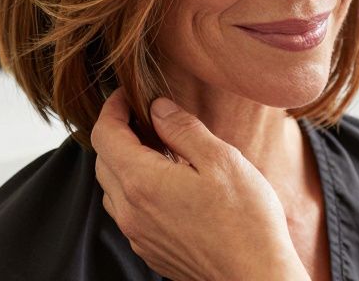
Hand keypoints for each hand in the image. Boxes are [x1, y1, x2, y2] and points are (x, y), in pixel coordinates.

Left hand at [90, 89, 308, 280]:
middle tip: (146, 118)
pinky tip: (167, 184)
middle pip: (103, 160)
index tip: (126, 95)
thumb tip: (157, 108)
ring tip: (158, 150)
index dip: (112, 108)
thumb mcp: (220, 160)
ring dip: (124, 163)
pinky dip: (135, 190)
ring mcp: (138, 235)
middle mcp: (131, 211)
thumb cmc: (246, 221)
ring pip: (112, 188)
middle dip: (118, 133)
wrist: (255, 277)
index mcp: (142, 182)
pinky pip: (128, 213)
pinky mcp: (150, 251)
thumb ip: (182, 129)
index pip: (104, 134)